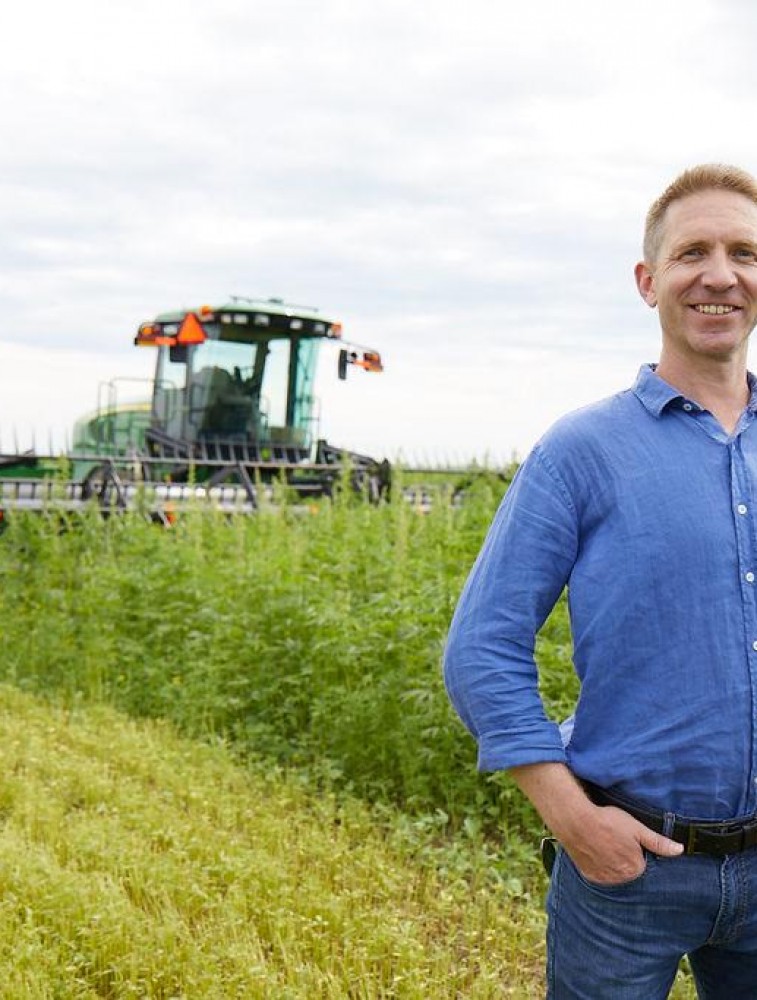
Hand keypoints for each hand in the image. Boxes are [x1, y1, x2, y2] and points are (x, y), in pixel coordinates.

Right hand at [563, 804, 682, 885]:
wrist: (575, 821)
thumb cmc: (607, 822)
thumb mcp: (637, 828)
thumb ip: (658, 842)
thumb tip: (680, 850)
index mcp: (635, 868)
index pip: (643, 863)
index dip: (637, 849)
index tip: (628, 839)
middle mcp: (620, 879)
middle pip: (628, 870)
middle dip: (625, 858)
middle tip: (615, 841)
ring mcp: (603, 879)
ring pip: (614, 873)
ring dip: (612, 864)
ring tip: (604, 845)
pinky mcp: (589, 876)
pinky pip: (599, 874)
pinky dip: (599, 866)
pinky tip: (595, 852)